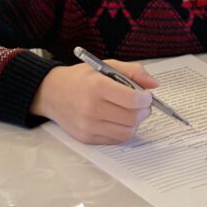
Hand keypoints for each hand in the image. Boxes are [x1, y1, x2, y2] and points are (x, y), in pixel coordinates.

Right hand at [31, 60, 159, 143]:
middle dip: (143, 111)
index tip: (146, 95)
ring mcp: (88, 126)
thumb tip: (154, 84)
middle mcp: (92, 108)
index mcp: (97, 86)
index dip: (145, 99)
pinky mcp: (86, 138)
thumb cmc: (81, 78)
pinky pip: (115, 140)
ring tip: (130, 112)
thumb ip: (132, 71)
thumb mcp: (105, 66)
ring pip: (126, 132)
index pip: (131, 99)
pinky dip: (122, 131)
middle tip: (141, 104)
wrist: (52, 93)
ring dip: (134, 123)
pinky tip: (118, 120)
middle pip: (132, 118)